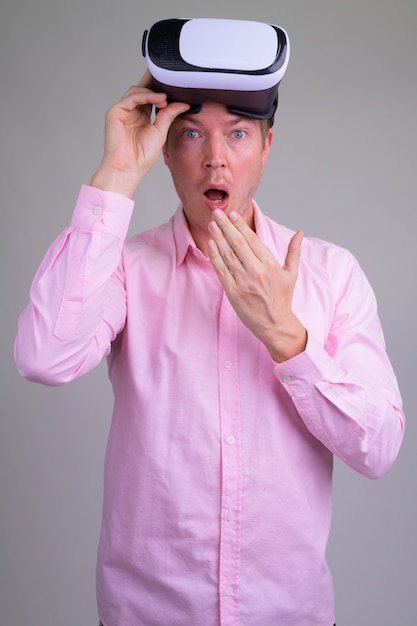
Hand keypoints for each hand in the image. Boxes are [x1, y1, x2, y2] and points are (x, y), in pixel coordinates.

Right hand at [90, 71, 189, 196]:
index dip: (160, 89)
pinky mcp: (115, 112)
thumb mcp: (160, 132)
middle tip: (169, 76)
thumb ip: (168, 115)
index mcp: (141, 116)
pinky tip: (159, 100)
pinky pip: (132, 97)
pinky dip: (146, 96)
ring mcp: (122, 111)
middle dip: (155, 82)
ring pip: (137, 90)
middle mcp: (131, 112)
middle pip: (142, 89)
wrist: (128, 169)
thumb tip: (182, 103)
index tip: (175, 84)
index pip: (150, 97)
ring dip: (153, 92)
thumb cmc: (141, 157)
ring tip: (166, 99)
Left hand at [207, 210, 306, 361]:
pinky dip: (215, 257)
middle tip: (216, 213)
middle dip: (226, 226)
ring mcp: (243, 281)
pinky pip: (221, 271)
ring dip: (218, 238)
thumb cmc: (282, 299)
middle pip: (237, 243)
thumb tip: (300, 233)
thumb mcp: (291, 274)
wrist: (275, 325)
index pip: (252, 239)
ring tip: (211, 225)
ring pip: (227, 255)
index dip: (240, 225)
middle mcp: (256, 271)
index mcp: (270, 264)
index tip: (232, 214)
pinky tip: (211, 245)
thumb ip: (293, 251)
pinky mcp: (233, 292)